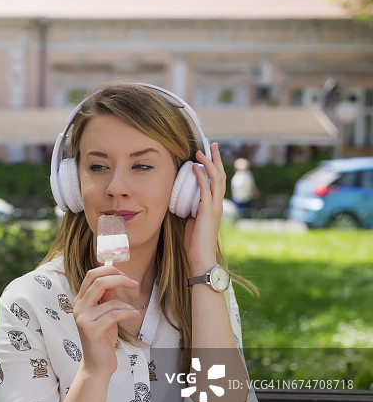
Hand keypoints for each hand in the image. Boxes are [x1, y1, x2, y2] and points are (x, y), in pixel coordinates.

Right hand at [72, 265, 139, 376]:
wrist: (97, 364)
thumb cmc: (103, 338)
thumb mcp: (105, 313)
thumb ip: (106, 297)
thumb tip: (116, 278)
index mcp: (80, 300)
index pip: (91, 275)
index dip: (109, 270)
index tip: (125, 274)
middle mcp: (79, 307)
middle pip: (98, 281)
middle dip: (119, 279)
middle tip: (134, 283)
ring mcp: (83, 319)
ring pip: (110, 301)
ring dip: (127, 305)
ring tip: (134, 311)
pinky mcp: (91, 330)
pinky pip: (114, 315)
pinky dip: (128, 313)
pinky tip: (135, 314)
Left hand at [185, 143, 225, 269]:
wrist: (200, 256)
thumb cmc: (195, 241)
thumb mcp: (192, 220)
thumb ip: (190, 208)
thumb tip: (181, 199)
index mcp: (215, 205)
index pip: (217, 181)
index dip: (214, 166)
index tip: (209, 153)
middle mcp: (218, 203)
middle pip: (220, 175)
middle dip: (215, 159)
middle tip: (212, 145)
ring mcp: (215, 207)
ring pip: (216, 180)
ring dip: (208, 164)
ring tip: (200, 152)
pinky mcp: (208, 211)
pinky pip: (205, 190)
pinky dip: (200, 177)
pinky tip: (194, 168)